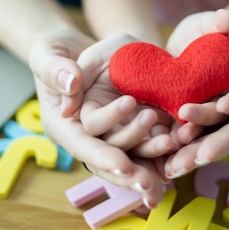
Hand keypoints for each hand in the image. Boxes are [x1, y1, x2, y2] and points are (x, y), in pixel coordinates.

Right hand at [32, 30, 170, 207]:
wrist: (77, 49)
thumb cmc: (56, 52)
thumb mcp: (47, 54)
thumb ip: (55, 69)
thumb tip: (71, 84)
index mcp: (61, 125)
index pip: (81, 145)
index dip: (101, 156)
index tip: (122, 165)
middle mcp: (86, 135)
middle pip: (107, 160)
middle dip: (129, 171)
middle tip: (150, 181)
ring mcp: (109, 131)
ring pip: (130, 152)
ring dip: (150, 155)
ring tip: (170, 144)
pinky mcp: (127, 123)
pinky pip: (146, 138)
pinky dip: (162, 143)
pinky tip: (181, 142)